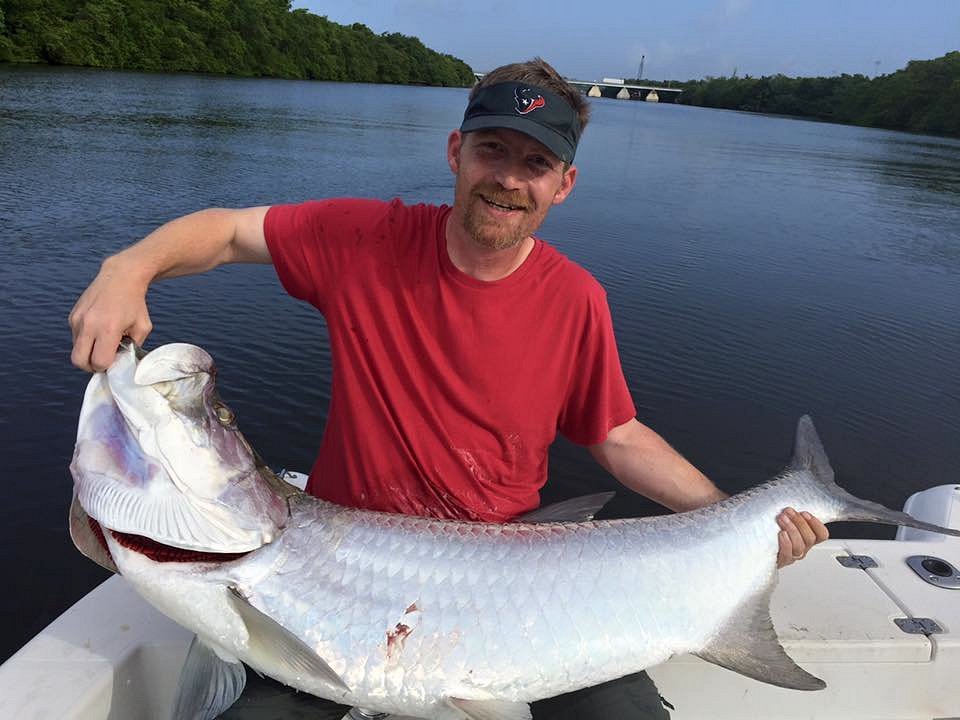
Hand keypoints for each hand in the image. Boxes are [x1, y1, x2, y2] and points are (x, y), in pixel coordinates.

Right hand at [69, 257, 152, 371]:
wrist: (120, 277)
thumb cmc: (135, 303)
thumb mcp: (143, 327)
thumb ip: (133, 346)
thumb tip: (122, 361)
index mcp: (108, 329)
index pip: (99, 362)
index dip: (107, 366)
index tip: (114, 361)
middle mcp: (88, 325)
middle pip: (79, 361)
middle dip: (90, 366)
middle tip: (103, 360)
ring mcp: (77, 320)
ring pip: (76, 350)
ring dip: (88, 352)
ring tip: (103, 342)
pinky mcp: (72, 316)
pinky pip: (75, 337)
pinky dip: (85, 340)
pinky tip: (98, 330)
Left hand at [777, 507, 828, 567]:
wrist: (759, 549)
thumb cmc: (772, 532)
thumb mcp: (786, 521)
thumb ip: (791, 514)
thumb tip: (791, 501)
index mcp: (807, 538)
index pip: (821, 534)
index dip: (816, 524)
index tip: (805, 513)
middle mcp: (802, 548)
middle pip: (810, 538)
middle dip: (799, 522)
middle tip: (788, 512)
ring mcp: (793, 555)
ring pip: (799, 546)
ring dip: (791, 529)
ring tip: (782, 519)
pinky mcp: (782, 561)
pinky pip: (787, 554)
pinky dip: (785, 543)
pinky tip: (781, 534)